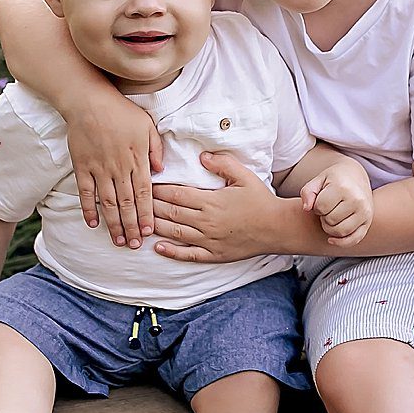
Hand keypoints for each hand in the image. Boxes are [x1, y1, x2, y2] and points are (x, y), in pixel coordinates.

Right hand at [65, 93, 164, 245]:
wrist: (89, 101)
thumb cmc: (121, 111)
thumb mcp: (147, 125)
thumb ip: (156, 149)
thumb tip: (161, 171)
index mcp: (136, 159)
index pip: (144, 194)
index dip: (146, 215)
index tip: (148, 232)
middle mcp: (118, 169)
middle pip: (127, 204)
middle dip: (131, 227)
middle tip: (134, 245)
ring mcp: (99, 169)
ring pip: (108, 203)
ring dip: (113, 224)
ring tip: (118, 241)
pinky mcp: (82, 167)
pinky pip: (85, 193)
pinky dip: (88, 209)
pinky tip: (92, 224)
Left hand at [151, 152, 288, 263]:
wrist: (277, 228)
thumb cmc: (261, 200)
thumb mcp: (244, 176)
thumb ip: (222, 164)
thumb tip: (201, 157)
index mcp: (211, 201)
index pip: (176, 194)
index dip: (158, 190)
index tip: (146, 185)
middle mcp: (206, 221)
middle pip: (171, 213)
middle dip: (152, 206)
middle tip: (136, 201)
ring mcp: (209, 240)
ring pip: (175, 233)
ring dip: (156, 227)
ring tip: (139, 222)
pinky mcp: (214, 254)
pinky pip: (188, 255)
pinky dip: (171, 252)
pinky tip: (158, 247)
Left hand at [304, 158, 372, 246]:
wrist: (357, 176)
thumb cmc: (335, 178)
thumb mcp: (319, 179)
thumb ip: (308, 192)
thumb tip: (306, 208)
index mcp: (343, 187)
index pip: (321, 207)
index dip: (316, 207)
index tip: (320, 200)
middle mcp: (357, 199)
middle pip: (330, 221)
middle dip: (323, 217)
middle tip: (326, 208)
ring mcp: (365, 212)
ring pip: (340, 232)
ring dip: (330, 229)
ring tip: (331, 217)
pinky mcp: (368, 222)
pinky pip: (354, 240)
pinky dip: (341, 243)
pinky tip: (332, 239)